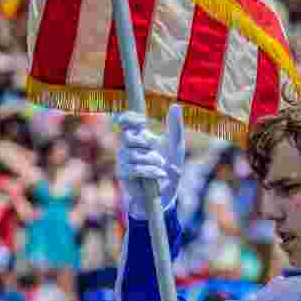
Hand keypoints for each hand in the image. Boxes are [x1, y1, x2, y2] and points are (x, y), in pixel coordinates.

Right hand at [115, 105, 184, 219]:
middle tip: (155, 149)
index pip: (125, 121)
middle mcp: (128, 147)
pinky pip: (133, 168)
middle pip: (126, 136)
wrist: (166, 196)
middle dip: (143, 142)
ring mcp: (124, 161)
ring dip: (150, 159)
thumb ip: (175, 127)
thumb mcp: (176, 147)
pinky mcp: (124, 174)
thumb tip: (175, 105)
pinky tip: (160, 174)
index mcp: (139, 137)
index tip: (143, 121)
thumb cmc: (171, 169)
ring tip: (162, 166)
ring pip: (132, 153)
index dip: (129, 118)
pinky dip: (149, 171)